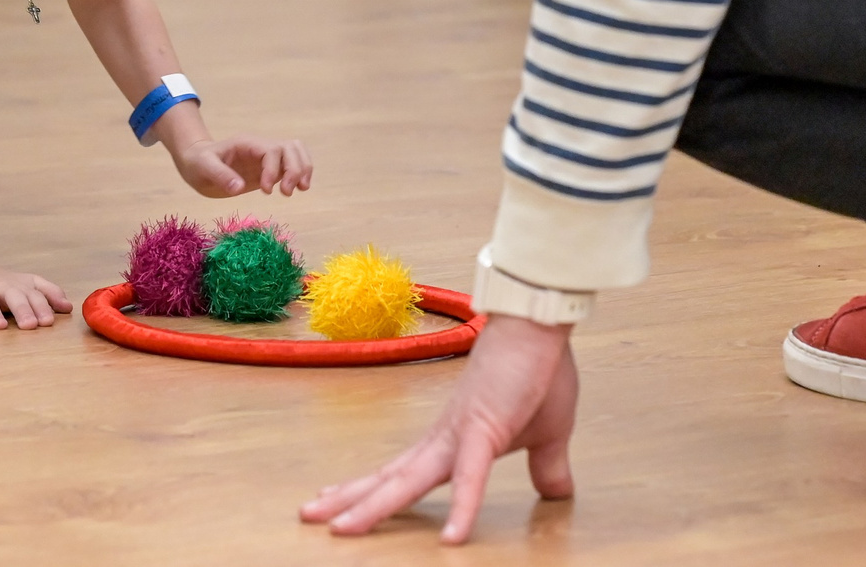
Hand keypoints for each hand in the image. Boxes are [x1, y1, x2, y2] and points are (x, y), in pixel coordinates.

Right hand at [0, 259, 72, 328]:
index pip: (33, 295)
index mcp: (19, 287)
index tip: (48, 321)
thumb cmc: (5, 284)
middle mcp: (0, 288)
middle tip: (30, 325)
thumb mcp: (28, 284)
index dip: (41, 307)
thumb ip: (49, 293)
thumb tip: (68, 308)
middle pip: (13, 297)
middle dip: (22, 310)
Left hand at [169, 134, 313, 197]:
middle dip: (295, 169)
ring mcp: (266, 158)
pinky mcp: (268, 169)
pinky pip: (291, 165)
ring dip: (302, 170)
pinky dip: (299, 175)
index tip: (265, 190)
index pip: (273, 150)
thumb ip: (220, 176)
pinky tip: (294, 190)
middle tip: (286, 193)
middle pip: (291, 148)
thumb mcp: (203, 168)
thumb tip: (239, 187)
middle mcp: (260, 148)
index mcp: (247, 144)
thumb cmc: (197, 163)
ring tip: (298, 190)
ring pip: (296, 153)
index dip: (274, 170)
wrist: (196, 164)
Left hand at [300, 315, 577, 542]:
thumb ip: (544, 465)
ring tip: (337, 527)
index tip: (339, 502)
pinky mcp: (486, 430)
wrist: (538, 324)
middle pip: (391, 479)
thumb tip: (557, 491)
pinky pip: (472, 478)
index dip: (371, 490)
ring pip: (409, 481)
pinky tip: (451, 540)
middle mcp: (445, 438)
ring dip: (373, 505)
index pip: (403, 472)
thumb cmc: (538, 372)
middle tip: (309, 516)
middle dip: (350, 500)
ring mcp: (460, 435)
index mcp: (454, 441)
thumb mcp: (547, 434)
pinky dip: (462, 509)